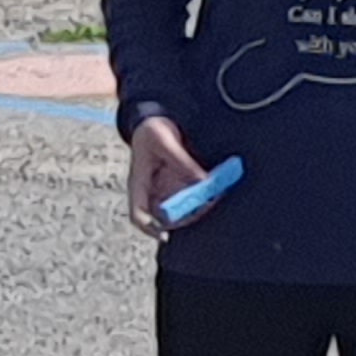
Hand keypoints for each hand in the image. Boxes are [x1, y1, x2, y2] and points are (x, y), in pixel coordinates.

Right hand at [124, 117, 207, 237]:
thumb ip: (181, 161)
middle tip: (207, 204)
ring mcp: (167, 190)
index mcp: (139, 184)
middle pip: (166, 219)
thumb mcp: (164, 139)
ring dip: (199, 207)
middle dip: (187, 217)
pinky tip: (217, 187)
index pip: (138, 215)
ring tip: (216, 193)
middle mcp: (153, 192)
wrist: (157, 120)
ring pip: (183, 210)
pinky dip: (205, 196)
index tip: (164, 236)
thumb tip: (202, 180)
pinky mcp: (181, 184)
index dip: (149, 229)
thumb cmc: (152, 130)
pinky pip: (193, 196)